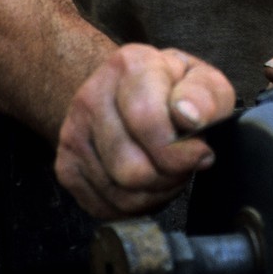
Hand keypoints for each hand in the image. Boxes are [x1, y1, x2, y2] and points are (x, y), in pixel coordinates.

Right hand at [55, 43, 236, 217]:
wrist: (126, 91)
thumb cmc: (172, 90)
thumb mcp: (203, 81)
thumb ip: (207, 95)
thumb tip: (191, 116)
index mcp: (131, 66)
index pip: (148, 122)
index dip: (182, 151)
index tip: (201, 152)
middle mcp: (92, 96)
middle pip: (133, 170)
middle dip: (170, 177)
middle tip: (183, 164)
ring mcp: (73, 133)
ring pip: (121, 195)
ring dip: (155, 193)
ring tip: (166, 170)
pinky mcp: (65, 165)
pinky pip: (104, 207)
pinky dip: (133, 205)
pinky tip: (145, 182)